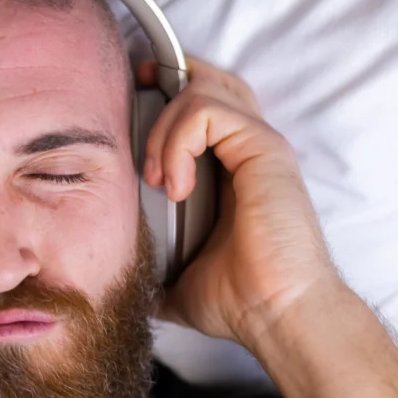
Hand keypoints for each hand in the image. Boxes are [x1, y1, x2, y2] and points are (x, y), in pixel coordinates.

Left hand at [137, 57, 341, 350]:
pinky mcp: (263, 149)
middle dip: (165, 83)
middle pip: (211, 81)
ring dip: (164, 127)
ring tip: (157, 178)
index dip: (170, 93)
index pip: (207, 106)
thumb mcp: (179, 282)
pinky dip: (178, 140)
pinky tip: (175, 186)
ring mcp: (259, 146)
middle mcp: (250, 150)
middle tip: (137, 103)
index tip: (137, 99)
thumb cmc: (240, 301)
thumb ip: (155, 271)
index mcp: (234, 170)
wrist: (275, 316)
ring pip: (202, 91)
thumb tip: (122, 286)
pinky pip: (207, 112)